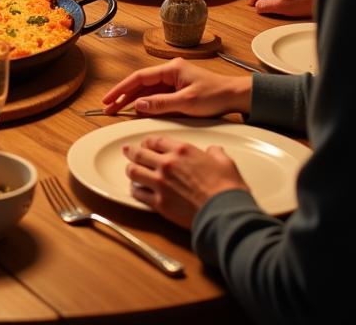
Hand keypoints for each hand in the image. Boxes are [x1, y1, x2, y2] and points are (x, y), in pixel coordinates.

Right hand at [101, 58, 251, 117]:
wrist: (237, 96)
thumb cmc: (216, 96)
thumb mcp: (187, 102)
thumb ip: (161, 104)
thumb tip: (139, 105)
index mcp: (171, 69)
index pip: (139, 78)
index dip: (122, 88)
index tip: (109, 98)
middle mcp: (170, 72)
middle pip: (140, 83)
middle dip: (123, 95)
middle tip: (108, 107)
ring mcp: (174, 80)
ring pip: (147, 90)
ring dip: (133, 100)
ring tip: (117, 110)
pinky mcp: (179, 89)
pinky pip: (157, 96)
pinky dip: (146, 103)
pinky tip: (138, 111)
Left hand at [124, 135, 248, 227]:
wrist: (225, 213)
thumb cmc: (227, 189)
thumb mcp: (225, 162)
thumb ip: (215, 153)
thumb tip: (214, 151)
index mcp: (182, 151)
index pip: (156, 141)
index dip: (148, 142)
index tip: (146, 144)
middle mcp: (167, 164)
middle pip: (139, 153)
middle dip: (131, 151)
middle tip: (127, 151)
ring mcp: (161, 183)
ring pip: (134, 172)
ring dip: (131, 170)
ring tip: (131, 170)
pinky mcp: (159, 203)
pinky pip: (139, 194)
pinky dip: (136, 191)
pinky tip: (137, 191)